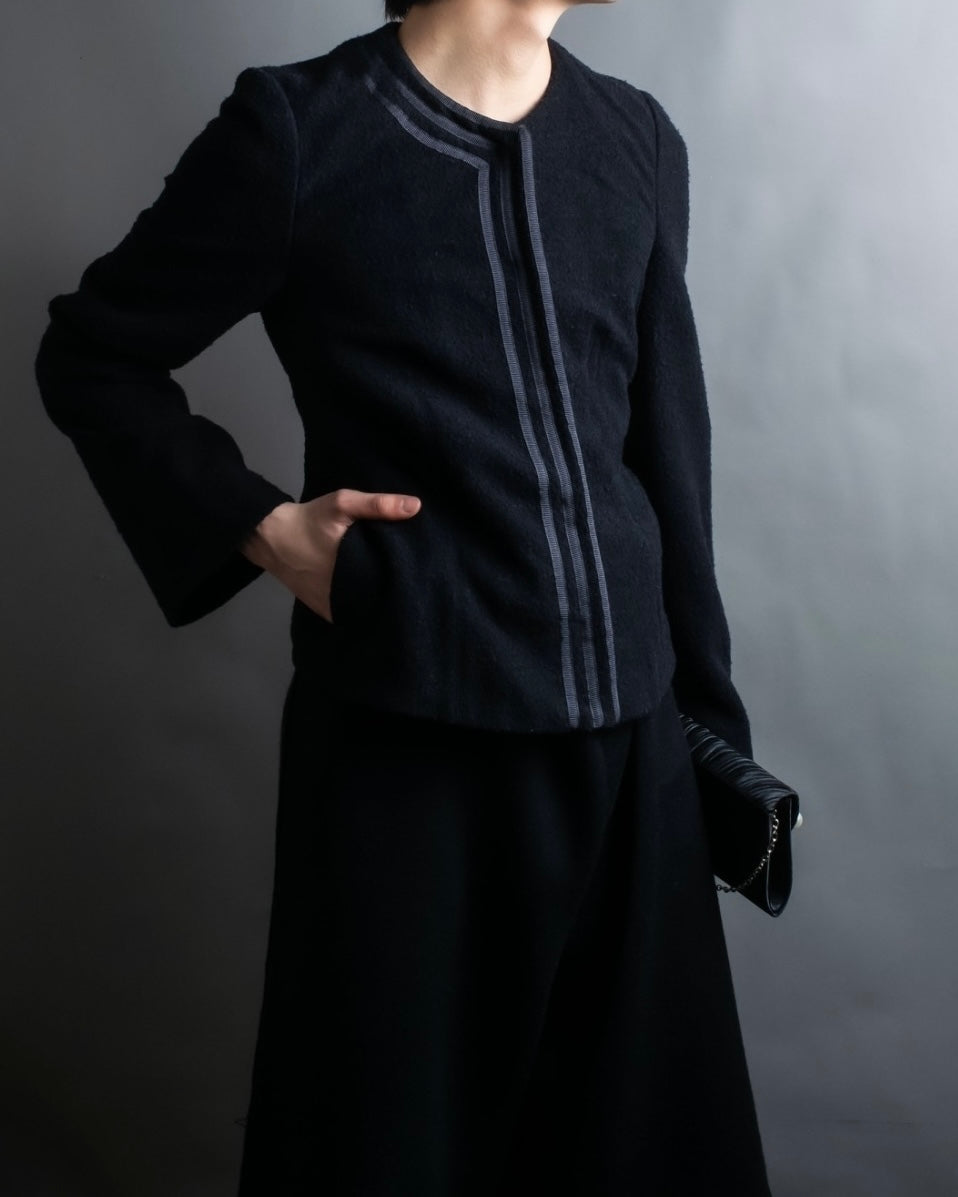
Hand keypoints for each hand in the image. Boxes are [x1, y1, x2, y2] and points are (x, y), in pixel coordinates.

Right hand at [240, 489, 421, 622]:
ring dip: (379, 599)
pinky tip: (372, 595)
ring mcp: (335, 607)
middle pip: (382, 597)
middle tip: (412, 576)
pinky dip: (361, 606)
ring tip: (397, 586)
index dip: (408, 575)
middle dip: (395, 587)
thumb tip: (416, 507)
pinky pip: (351, 613)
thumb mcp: (342, 503)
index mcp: (356, 570)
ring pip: (367, 608)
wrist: (271, 537)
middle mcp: (346, 595)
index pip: (393, 581)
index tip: (421, 567)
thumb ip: (378, 505)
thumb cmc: (310, 520)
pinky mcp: (325, 611)